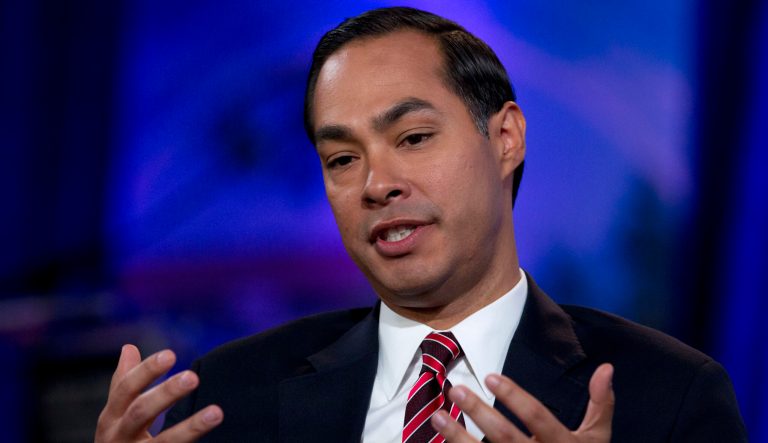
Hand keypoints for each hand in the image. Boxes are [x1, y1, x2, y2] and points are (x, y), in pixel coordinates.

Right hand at [95, 344, 222, 441]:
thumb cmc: (118, 441)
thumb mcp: (115, 415)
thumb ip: (124, 384)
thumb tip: (129, 347)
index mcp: (111, 418)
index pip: (126, 388)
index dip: (147, 371)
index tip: (171, 354)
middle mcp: (118, 437)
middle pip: (141, 412)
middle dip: (166, 394)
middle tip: (193, 377)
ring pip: (164, 442)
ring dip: (191, 428)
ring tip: (216, 413)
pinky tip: (212, 436)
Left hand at [431, 363, 613, 441]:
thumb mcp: (597, 438)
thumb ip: (600, 404)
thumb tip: (606, 367)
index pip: (536, 417)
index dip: (514, 396)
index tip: (490, 376)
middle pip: (504, 436)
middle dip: (479, 412)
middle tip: (456, 390)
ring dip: (458, 436)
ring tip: (438, 416)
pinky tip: (440, 442)